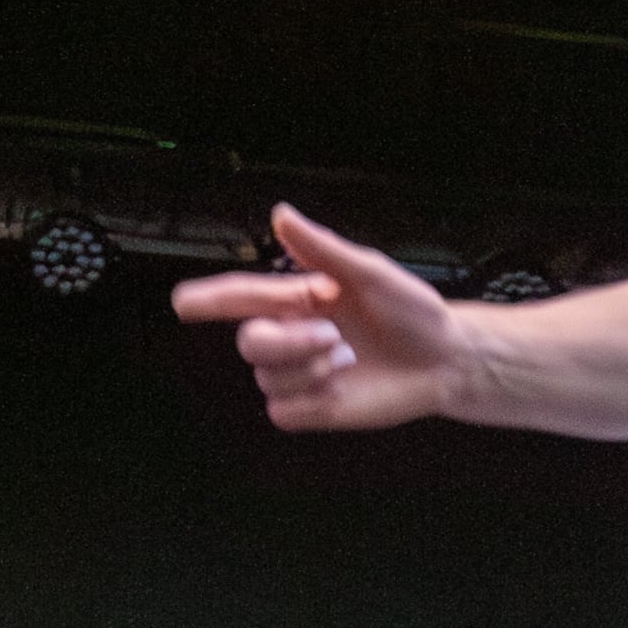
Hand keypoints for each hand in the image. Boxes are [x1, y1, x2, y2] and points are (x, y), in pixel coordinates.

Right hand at [171, 206, 474, 431]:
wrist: (444, 360)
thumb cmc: (414, 313)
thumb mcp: (372, 272)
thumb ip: (322, 249)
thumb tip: (283, 216)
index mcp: (300, 299)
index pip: (240, 297)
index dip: (207, 299)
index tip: (182, 302)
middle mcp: (294, 336)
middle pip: (250, 342)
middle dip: (288, 342)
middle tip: (334, 336)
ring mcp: (301, 374)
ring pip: (268, 379)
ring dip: (310, 370)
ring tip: (349, 359)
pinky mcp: (311, 409)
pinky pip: (283, 411)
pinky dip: (311, 401)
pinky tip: (341, 390)